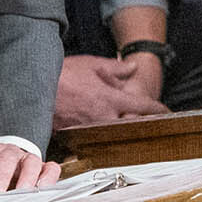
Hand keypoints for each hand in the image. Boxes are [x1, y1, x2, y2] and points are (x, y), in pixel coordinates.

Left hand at [0, 140, 62, 197]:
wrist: (8, 162)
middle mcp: (10, 152)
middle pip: (7, 159)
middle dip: (1, 175)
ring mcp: (28, 159)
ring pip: (31, 162)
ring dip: (26, 177)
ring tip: (22, 193)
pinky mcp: (44, 168)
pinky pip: (51, 168)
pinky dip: (48, 177)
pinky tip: (41, 188)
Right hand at [53, 55, 168, 129]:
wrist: (35, 87)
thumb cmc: (63, 73)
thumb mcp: (92, 64)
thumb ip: (116, 68)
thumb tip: (133, 67)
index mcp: (111, 99)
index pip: (142, 105)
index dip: (157, 108)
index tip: (167, 110)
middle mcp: (104, 117)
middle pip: (132, 125)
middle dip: (144, 125)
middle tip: (154, 124)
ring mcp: (90, 129)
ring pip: (114, 133)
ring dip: (124, 130)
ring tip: (130, 129)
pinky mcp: (76, 135)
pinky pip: (95, 136)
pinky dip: (102, 134)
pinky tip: (103, 131)